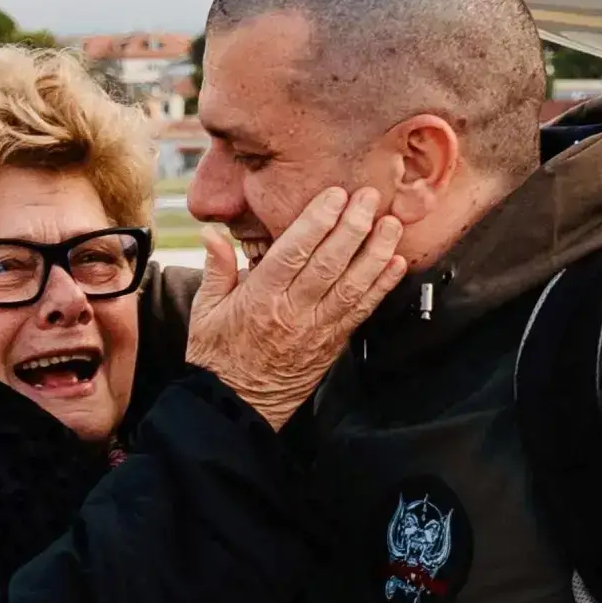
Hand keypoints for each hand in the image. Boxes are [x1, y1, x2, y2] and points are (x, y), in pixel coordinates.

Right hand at [185, 187, 406, 429]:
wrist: (237, 407)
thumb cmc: (218, 356)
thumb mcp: (205, 310)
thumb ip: (216, 268)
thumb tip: (212, 232)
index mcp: (259, 298)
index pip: (292, 253)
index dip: (316, 222)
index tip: (334, 195)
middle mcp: (292, 312)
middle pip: (329, 264)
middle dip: (353, 227)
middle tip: (370, 198)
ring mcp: (317, 330)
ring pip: (352, 286)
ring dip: (375, 253)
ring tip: (391, 225)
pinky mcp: (333, 343)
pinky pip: (361, 311)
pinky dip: (381, 287)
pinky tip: (396, 265)